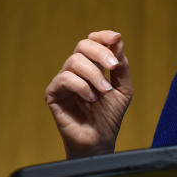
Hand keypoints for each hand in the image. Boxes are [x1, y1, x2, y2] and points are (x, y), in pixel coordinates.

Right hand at [44, 30, 132, 157]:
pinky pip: (65, 78)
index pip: (92, 42)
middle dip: (100, 53)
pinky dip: (81, 86)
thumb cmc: (110, 115)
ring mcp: (63, 81)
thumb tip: (117, 41)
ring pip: (74, 61)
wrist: (99, 139)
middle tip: (113, 66)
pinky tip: (90, 98)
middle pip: (82, 46)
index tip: (116, 38)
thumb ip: (121, 66)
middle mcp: (75, 70)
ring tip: (104, 91)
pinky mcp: (53, 93)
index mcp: (91, 66)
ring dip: (94, 74)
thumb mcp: (123, 88)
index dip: (103, 36)